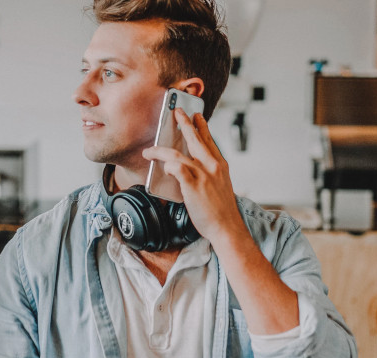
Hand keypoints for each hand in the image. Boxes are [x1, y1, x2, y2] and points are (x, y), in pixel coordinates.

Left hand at [141, 108, 246, 242]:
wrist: (226, 226)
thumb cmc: (221, 210)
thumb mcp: (220, 185)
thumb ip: (209, 174)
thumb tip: (192, 169)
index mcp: (219, 165)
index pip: (209, 141)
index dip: (201, 127)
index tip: (196, 116)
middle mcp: (212, 166)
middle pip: (195, 139)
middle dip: (184, 123)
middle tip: (177, 112)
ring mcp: (202, 176)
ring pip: (178, 155)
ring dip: (160, 151)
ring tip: (150, 150)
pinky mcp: (193, 186)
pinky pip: (177, 169)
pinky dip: (169, 165)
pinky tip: (163, 166)